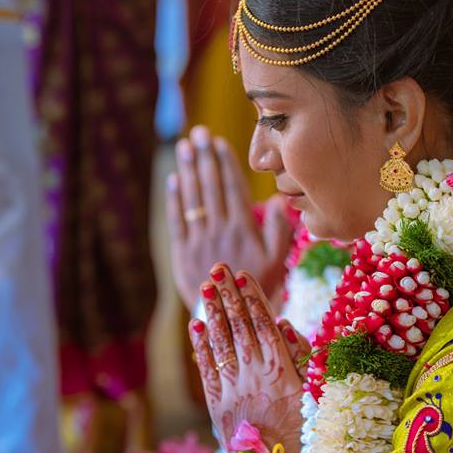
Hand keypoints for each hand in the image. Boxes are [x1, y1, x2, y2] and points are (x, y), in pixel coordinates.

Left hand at [166, 125, 293, 311]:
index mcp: (243, 229)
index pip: (233, 188)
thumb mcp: (278, 260)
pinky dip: (174, 199)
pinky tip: (173, 180)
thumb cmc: (257, 288)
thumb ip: (279, 229)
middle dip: (204, 157)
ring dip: (188, 170)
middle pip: (211, 186)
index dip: (226, 163)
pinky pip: (176, 220)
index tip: (219, 143)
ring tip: (184, 147)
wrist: (228, 319)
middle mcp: (219, 230)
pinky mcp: (181, 252)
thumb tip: (277, 199)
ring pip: (193, 198)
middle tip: (199, 133)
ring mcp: (198, 240)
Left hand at [189, 265, 309, 452]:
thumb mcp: (314, 394)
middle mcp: (255, 376)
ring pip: (222, 342)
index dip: (251, 297)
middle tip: (219, 268)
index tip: (243, 274)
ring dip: (213, 312)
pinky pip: (207, 369)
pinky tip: (197, 325)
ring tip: (206, 287)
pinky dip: (201, 346)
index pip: (263, 324)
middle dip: (228, 294)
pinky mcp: (217, 406)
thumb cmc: (306, 436)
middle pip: (239, 325)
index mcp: (282, 371)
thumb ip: (300, 357)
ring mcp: (233, 390)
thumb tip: (282, 324)